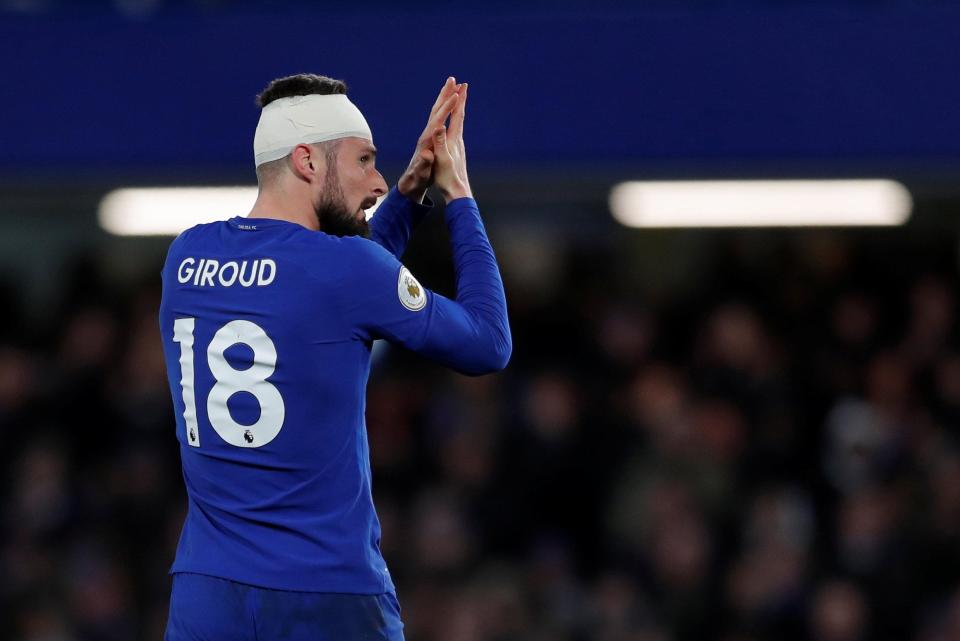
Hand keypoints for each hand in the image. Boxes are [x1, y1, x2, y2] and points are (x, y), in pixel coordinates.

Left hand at [397, 77, 461, 202]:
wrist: (411, 182)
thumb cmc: (418, 179)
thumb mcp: (422, 173)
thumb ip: (424, 164)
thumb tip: (427, 155)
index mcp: (427, 140)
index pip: (438, 120)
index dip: (447, 108)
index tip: (456, 96)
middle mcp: (427, 133)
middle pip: (436, 110)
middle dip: (445, 94)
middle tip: (453, 80)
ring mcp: (428, 133)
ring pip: (437, 110)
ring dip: (445, 96)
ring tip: (453, 84)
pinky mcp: (431, 136)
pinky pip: (439, 116)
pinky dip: (445, 106)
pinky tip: (450, 102)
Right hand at [432, 82, 471, 202]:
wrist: (457, 192)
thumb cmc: (448, 178)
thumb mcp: (441, 160)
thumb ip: (440, 142)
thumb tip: (440, 126)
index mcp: (453, 140)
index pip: (457, 116)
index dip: (457, 100)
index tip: (460, 85)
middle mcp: (458, 140)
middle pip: (460, 116)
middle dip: (460, 100)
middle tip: (462, 85)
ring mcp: (458, 146)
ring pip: (459, 123)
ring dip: (459, 109)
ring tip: (459, 99)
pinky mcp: (456, 151)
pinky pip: (456, 131)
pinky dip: (456, 121)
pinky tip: (455, 122)